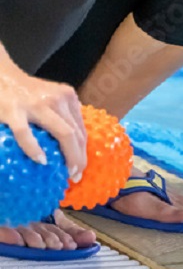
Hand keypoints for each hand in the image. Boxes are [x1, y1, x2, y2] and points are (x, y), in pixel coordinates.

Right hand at [0, 57, 86, 180]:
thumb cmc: (24, 92)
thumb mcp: (50, 96)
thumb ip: (61, 114)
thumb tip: (72, 145)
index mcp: (67, 97)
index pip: (81, 129)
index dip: (83, 151)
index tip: (82, 167)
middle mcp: (57, 99)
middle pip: (77, 134)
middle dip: (80, 158)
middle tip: (76, 176)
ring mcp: (36, 104)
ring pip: (63, 134)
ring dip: (69, 157)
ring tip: (67, 173)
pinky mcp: (13, 110)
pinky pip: (25, 133)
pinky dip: (34, 149)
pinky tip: (41, 160)